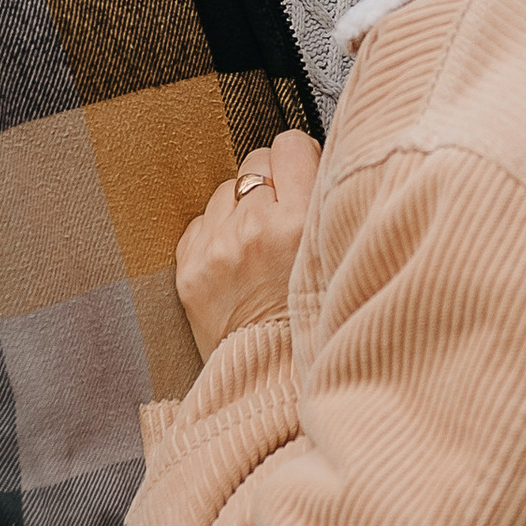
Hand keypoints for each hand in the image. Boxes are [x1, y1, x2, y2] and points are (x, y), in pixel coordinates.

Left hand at [175, 131, 320, 360]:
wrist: (276, 379)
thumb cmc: (316, 320)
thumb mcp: (336, 255)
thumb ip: (323, 204)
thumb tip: (308, 158)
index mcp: (301, 223)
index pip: (291, 146)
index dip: (298, 160)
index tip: (303, 177)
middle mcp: (255, 229)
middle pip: (255, 162)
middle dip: (270, 182)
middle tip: (283, 215)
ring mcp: (217, 248)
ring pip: (225, 188)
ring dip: (241, 207)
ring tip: (259, 246)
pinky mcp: (189, 268)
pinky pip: (200, 220)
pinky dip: (217, 234)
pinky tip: (236, 262)